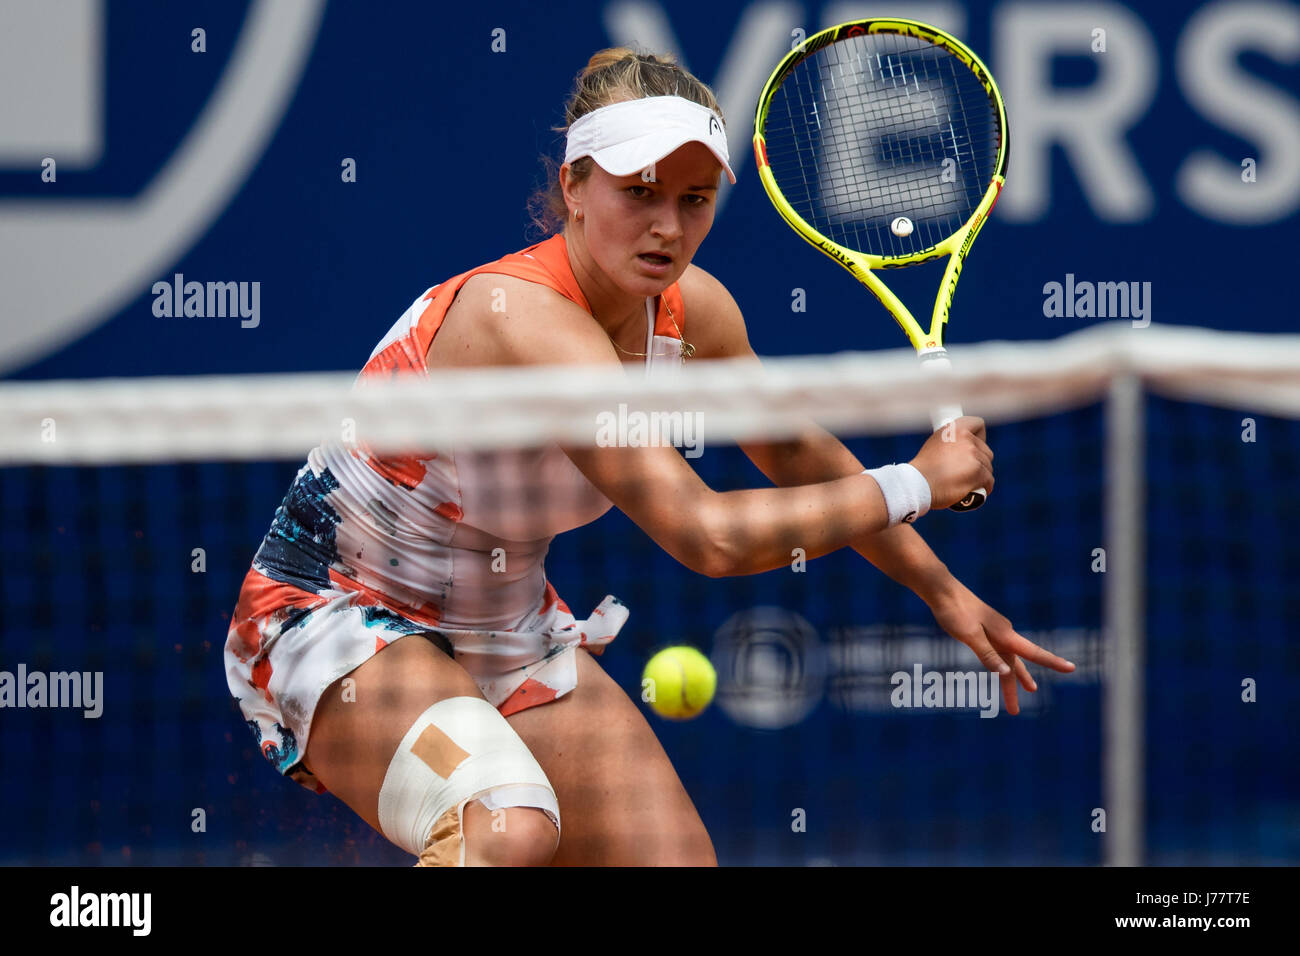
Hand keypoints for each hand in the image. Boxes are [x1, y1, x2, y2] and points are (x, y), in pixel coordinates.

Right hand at [908, 416, 993, 509]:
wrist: (917, 485)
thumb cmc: (924, 469)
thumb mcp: (935, 444)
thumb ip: (952, 441)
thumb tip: (965, 446)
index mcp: (955, 428)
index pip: (979, 424)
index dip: (979, 436)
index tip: (973, 446)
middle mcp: (966, 439)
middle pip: (986, 451)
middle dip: (979, 461)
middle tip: (966, 471)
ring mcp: (973, 455)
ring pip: (987, 467)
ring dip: (981, 476)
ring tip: (966, 482)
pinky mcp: (978, 472)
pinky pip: (989, 480)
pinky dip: (984, 487)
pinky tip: (976, 490)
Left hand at [923, 576, 1074, 714]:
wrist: (942, 590)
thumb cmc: (954, 611)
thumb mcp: (969, 635)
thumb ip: (987, 654)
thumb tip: (1005, 673)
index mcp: (1004, 634)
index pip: (1033, 652)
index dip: (1053, 662)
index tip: (1072, 668)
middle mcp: (1004, 633)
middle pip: (1015, 664)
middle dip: (1015, 686)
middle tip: (1014, 711)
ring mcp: (995, 631)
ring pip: (1007, 658)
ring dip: (1012, 676)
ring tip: (1029, 689)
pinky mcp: (984, 629)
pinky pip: (997, 651)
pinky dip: (1002, 664)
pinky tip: (1004, 667)